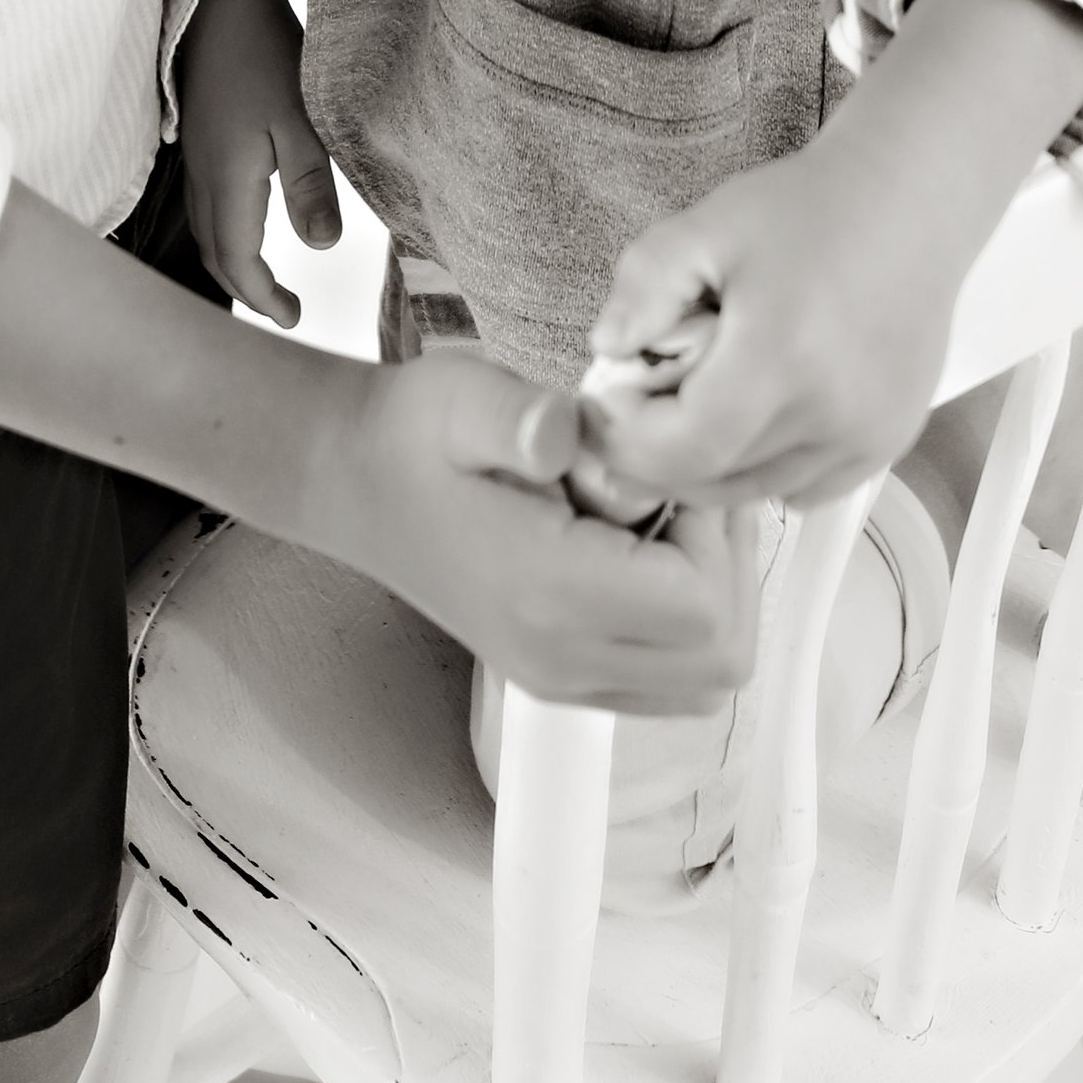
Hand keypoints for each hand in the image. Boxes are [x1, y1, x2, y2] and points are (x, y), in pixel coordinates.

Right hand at [181, 0, 341, 326]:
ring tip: (262, 276)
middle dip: (244, 287)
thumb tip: (321, 247)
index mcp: (228, 179)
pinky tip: (243, 218)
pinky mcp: (197, 133)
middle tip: (281, 308)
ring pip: (203, 226)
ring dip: (230, 259)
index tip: (293, 317)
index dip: (263, 295)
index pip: (238, 258)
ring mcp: (194, 153)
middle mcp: (202, 174)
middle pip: (214, 250)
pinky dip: (221, 228)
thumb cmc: (267, 54)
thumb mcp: (302, 121)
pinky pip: (201, 200)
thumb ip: (311, 186)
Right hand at [318, 352, 760, 714]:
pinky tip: (644, 551)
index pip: (702, 607)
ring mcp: (561, 677)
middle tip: (681, 493)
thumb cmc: (412, 435)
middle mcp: (560, 658)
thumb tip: (566, 432)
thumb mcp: (464, 400)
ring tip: (665, 520)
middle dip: (729, 567)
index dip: (715, 533)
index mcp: (546, 599)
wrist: (353, 479)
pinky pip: (668, 682)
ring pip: (704, 680)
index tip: (672, 473)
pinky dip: (685, 626)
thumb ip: (520, 418)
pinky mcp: (561, 673)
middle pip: (721, 658)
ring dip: (714, 599)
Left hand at [584, 0, 1082, 508]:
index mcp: (780, 359)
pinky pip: (805, 488)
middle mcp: (831, 414)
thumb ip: (643, 287)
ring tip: (695, 397)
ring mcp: (866, 437)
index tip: (605, 401)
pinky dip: (762, 468)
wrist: (906, 204)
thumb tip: (609, 350)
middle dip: (657, 453)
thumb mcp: (705, 228)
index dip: (628, 440)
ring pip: (757, 491)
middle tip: (635, 400)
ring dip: (708, 464)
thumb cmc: (807, 210)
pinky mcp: (887, 442)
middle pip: (715, 480)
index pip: (685, 449)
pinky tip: (751, 412)